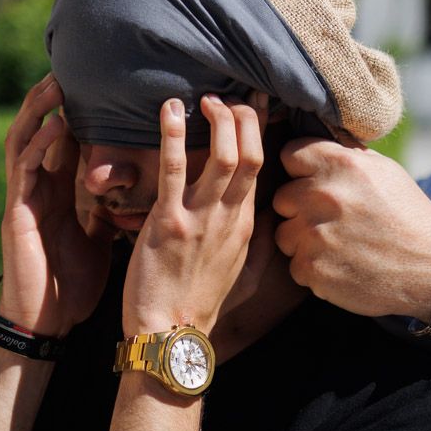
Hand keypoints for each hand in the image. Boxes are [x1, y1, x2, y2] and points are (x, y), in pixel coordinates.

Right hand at [0, 74, 109, 336]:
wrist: (46, 325)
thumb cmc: (70, 287)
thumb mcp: (97, 241)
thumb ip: (106, 213)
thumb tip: (134, 195)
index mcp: (57, 195)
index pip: (64, 143)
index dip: (75, 113)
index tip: (96, 85)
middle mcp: (37, 190)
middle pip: (38, 131)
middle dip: (49, 100)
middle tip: (69, 69)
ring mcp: (24, 200)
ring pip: (22, 142)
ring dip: (37, 111)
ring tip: (55, 83)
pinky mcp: (17, 215)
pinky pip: (24, 172)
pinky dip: (38, 146)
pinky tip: (54, 126)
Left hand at [122, 94, 263, 335]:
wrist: (170, 336)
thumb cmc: (193, 301)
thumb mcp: (232, 265)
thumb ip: (243, 233)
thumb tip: (253, 211)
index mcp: (245, 224)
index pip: (262, 166)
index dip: (260, 130)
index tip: (254, 103)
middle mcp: (230, 217)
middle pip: (253, 154)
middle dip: (246, 117)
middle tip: (230, 94)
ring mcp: (202, 219)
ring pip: (225, 156)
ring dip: (219, 120)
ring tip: (207, 98)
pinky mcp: (169, 224)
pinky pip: (174, 171)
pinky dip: (172, 135)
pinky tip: (168, 109)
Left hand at [271, 137, 430, 318]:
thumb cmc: (409, 216)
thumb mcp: (385, 171)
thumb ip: (344, 155)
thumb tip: (315, 139)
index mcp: (341, 165)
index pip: (290, 154)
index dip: (302, 170)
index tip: (315, 182)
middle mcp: (324, 197)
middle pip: (282, 197)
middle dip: (300, 208)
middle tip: (331, 220)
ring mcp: (315, 236)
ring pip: (284, 234)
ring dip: (303, 240)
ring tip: (338, 245)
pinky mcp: (313, 270)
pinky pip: (295, 265)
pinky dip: (314, 268)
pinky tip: (342, 266)